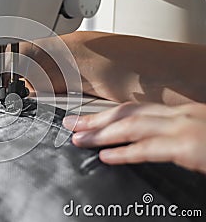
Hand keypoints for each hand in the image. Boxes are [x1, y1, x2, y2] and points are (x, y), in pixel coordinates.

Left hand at [63, 102, 205, 173]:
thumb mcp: (195, 130)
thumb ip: (168, 132)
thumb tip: (139, 141)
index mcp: (178, 111)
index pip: (133, 107)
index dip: (104, 112)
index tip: (83, 116)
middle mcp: (179, 115)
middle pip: (126, 113)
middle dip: (95, 119)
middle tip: (70, 125)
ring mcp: (185, 128)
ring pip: (132, 127)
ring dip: (102, 134)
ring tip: (79, 139)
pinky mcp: (190, 147)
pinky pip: (150, 149)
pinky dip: (125, 153)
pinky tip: (106, 157)